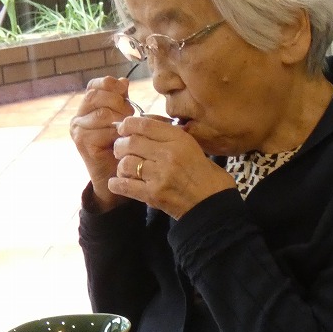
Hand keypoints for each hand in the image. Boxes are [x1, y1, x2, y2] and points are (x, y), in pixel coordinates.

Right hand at [70, 76, 133, 210]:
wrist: (114, 175)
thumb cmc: (121, 145)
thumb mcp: (123, 119)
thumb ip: (122, 100)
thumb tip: (123, 80)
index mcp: (87, 107)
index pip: (94, 85)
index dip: (109, 84)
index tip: (124, 90)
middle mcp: (78, 117)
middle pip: (96, 96)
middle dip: (117, 101)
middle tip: (130, 112)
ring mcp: (77, 130)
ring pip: (101, 113)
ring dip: (119, 118)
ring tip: (128, 127)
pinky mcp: (82, 142)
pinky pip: (103, 131)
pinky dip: (117, 134)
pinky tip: (123, 139)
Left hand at [108, 116, 235, 219]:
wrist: (215, 206)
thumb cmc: (208, 177)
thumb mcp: (194, 148)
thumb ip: (171, 138)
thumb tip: (144, 128)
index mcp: (180, 140)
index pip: (144, 125)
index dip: (128, 125)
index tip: (123, 129)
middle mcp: (168, 154)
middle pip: (130, 142)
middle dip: (121, 146)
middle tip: (121, 151)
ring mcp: (160, 175)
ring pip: (125, 163)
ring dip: (121, 166)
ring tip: (125, 170)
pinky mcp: (154, 194)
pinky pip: (124, 185)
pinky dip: (117, 184)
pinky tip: (118, 184)